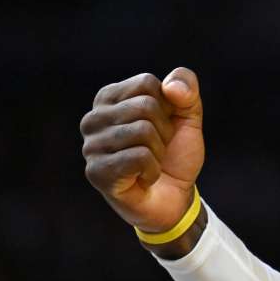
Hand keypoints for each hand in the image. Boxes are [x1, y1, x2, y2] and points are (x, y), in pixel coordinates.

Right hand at [81, 68, 204, 232]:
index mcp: (109, 98)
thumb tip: (171, 86)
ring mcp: (91, 146)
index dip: (167, 106)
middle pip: (145, 106)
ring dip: (159, 151)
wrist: (175, 197)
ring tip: (150, 162)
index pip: (146, 83)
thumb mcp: (188, 116)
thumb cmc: (175, 153)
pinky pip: (139, 157)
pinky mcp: (96, 172)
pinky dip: (153, 170)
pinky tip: (143, 179)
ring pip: (142, 131)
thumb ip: (187, 90)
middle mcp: (93, 119)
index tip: (162, 125)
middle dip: (165, 130)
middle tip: (157, 149)